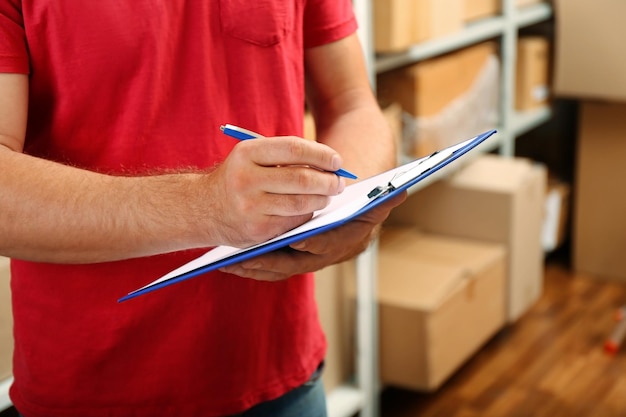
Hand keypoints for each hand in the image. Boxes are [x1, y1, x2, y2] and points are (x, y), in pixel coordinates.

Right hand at [204, 136, 345, 247]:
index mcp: (246, 154)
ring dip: (322, 199)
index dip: (321, 155)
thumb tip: (330, 163)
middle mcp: (246, 179)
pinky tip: (310, 209)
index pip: (294, 149)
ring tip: (329, 195)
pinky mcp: (257, 231)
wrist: (201, 209)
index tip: (337, 160)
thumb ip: (284, 155)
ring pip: (301, 203)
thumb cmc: (237, 177)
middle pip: (302, 179)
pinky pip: (294, 222)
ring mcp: (251, 208)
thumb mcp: (250, 157)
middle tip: (339, 182)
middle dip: (328, 181)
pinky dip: (307, 215)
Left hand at [219, 192, 406, 279]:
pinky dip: (251, 265)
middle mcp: (330, 256)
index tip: (299, 240)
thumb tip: (401, 192)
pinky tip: (229, 261)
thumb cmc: (358, 193)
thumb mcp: (373, 195)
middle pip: (298, 265)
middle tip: (246, 258)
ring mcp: (310, 260)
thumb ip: (383, 197)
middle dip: (271, 262)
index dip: (317, 244)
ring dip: (255, 268)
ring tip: (228, 262)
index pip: (333, 246)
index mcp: (350, 242)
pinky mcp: (293, 259)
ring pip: (280, 269)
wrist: (353, 206)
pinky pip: (270, 266)